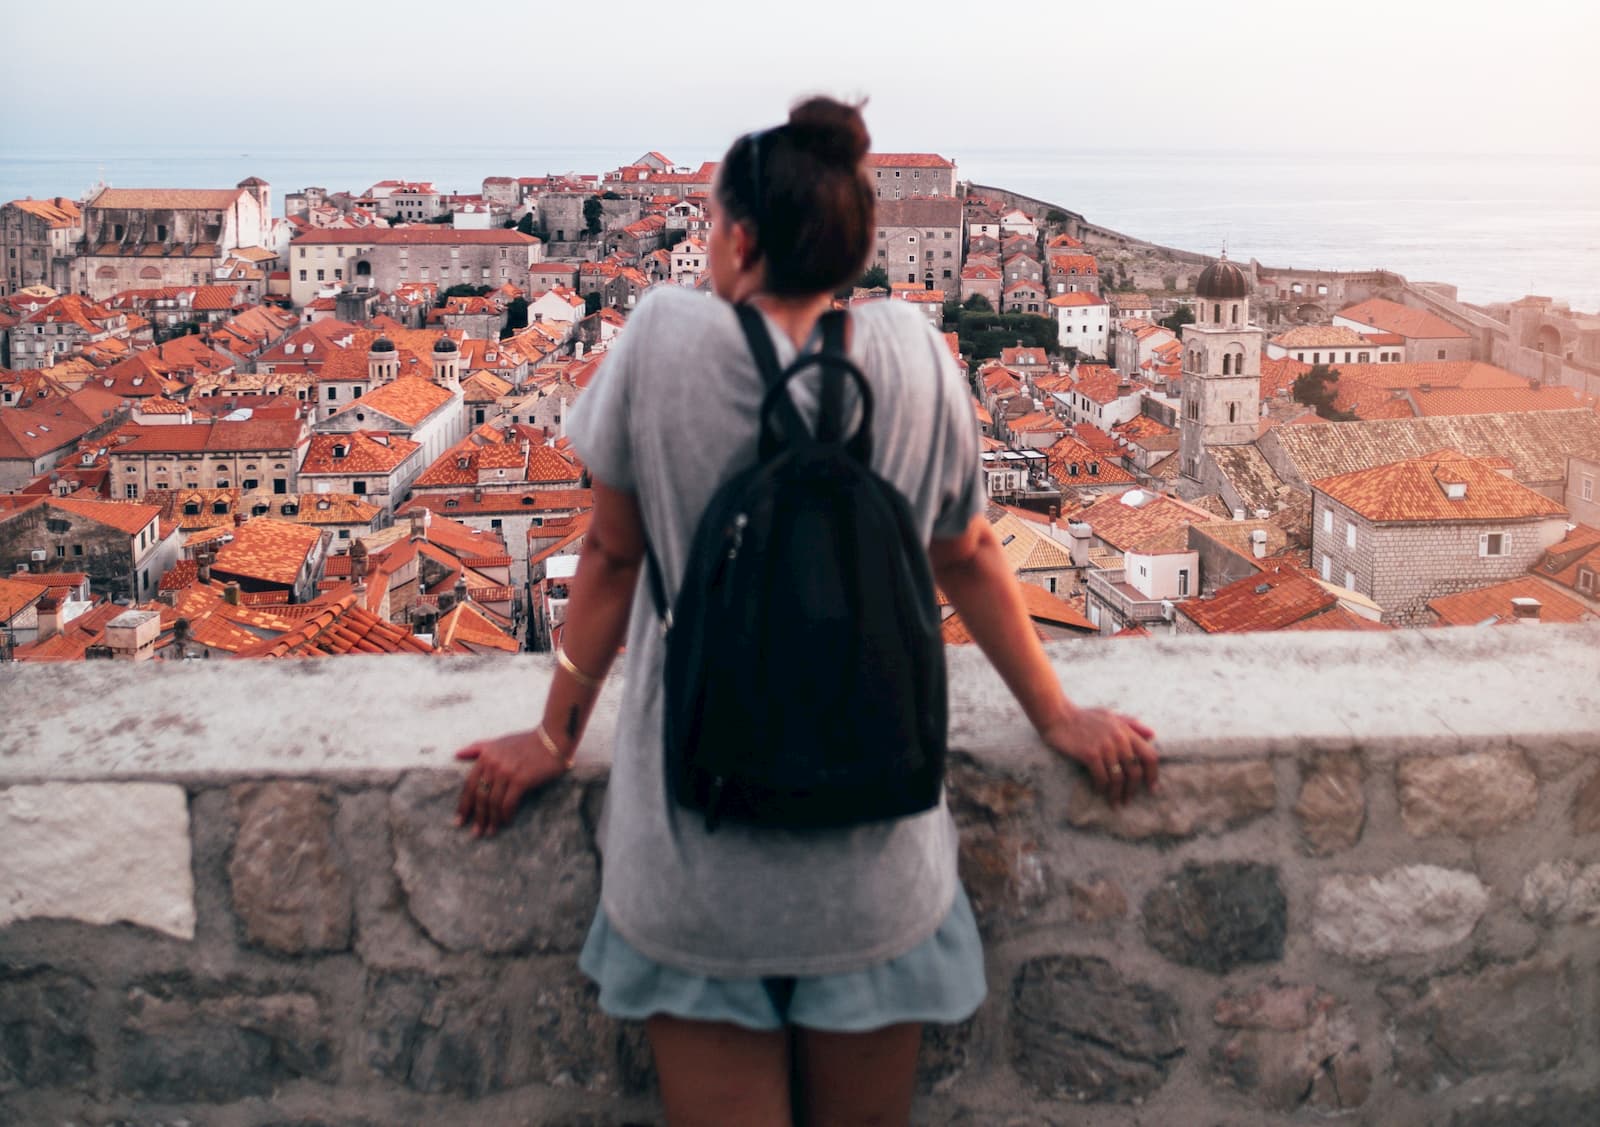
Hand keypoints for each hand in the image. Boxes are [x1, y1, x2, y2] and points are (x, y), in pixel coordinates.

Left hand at [453, 729, 567, 836]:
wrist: (552, 739)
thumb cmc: (526, 741)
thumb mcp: (498, 742)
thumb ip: (478, 748)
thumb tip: (456, 754)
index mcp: (485, 756)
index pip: (469, 785)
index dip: (464, 805)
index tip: (460, 820)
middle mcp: (493, 764)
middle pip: (480, 796)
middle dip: (477, 817)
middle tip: (475, 833)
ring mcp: (506, 772)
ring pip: (493, 802)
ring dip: (491, 820)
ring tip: (490, 832)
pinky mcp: (521, 780)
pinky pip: (508, 803)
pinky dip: (506, 815)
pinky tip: (507, 821)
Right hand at [1039, 708, 1157, 806]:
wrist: (1058, 715)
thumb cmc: (1084, 716)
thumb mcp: (1110, 715)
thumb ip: (1131, 724)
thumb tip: (1153, 734)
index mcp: (1126, 730)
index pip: (1149, 756)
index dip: (1153, 775)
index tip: (1152, 789)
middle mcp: (1119, 738)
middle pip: (1134, 771)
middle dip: (1132, 790)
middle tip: (1127, 800)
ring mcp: (1105, 746)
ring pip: (1118, 778)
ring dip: (1117, 794)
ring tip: (1115, 803)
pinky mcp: (1090, 754)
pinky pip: (1101, 778)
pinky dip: (1101, 788)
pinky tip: (1099, 792)